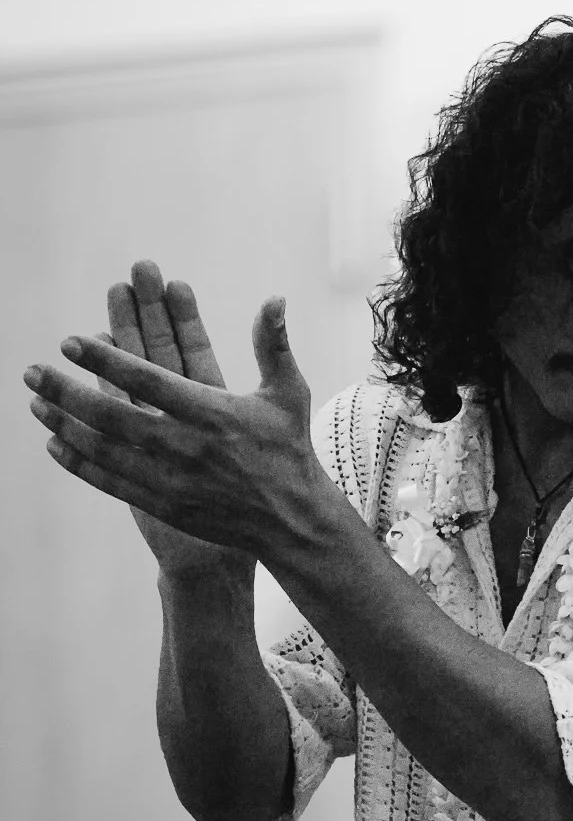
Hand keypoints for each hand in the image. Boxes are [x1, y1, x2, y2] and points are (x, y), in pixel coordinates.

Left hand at [25, 266, 325, 567]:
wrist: (291, 523)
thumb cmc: (289, 451)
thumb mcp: (288, 394)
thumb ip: (273, 345)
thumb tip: (275, 297)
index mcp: (213, 413)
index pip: (147, 380)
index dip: (104, 361)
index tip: (69, 342)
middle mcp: (187, 446)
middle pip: (112, 416)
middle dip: (66, 392)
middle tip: (32, 371)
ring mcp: (172, 479)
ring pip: (104, 450)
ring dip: (65, 424)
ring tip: (36, 402)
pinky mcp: (164, 505)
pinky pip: (111, 482)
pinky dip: (79, 463)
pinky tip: (56, 444)